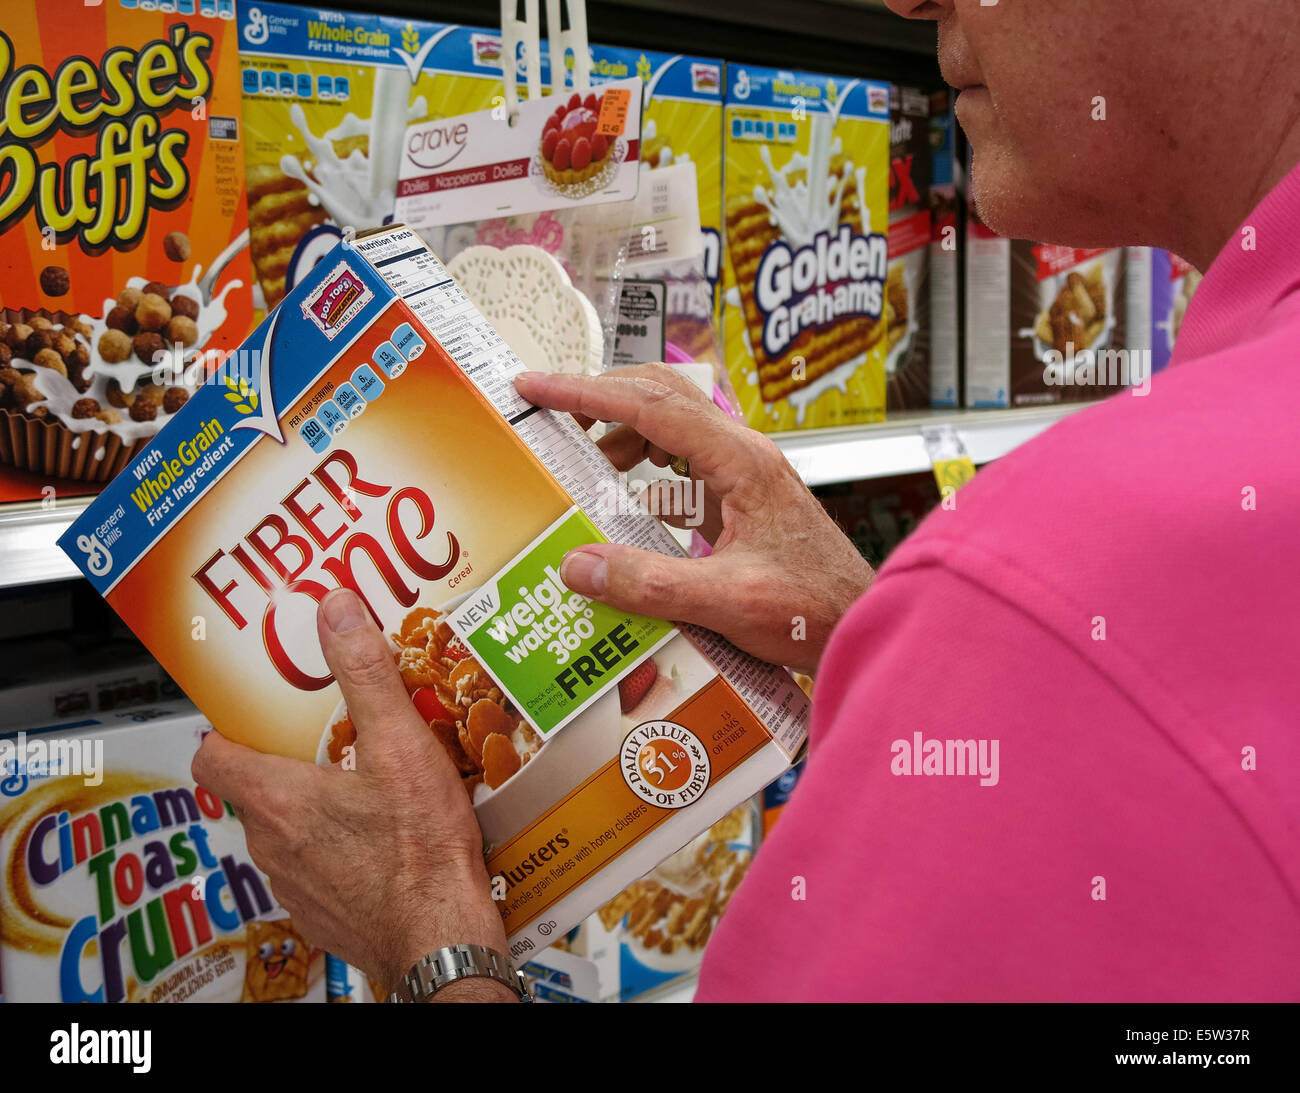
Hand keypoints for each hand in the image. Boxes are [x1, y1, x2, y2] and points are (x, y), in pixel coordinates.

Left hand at [192, 587, 515, 1001]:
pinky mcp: (321, 914)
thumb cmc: (419, 849)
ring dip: (316, 808)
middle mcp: (272, 844)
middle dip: (290, 761)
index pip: (211, 757)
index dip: (227, 732)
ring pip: (288, 832)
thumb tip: (335, 608)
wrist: (439, 938)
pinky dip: (339, 850)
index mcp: (278, 797)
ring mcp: (293, 885)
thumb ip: (365, 673)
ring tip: (369, 784)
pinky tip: (385, 838)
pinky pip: (316, 869)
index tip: (258, 715)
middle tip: (336, 736)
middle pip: (257, 789)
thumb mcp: (398, 743)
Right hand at [514, 364, 873, 671]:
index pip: (650, 406)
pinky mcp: (742, 497)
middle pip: (660, 395)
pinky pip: (684, 459)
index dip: (585, 393)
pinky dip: (645, 462)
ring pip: (673, 422)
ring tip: (581, 457)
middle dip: (599, 396)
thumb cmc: (813, 610)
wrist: (860, 622)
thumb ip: (649, 584)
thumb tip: (576, 566)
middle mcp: (743, 454)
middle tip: (546, 410)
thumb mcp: (725, 602)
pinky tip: (627, 495)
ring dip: (622, 430)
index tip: (535, 388)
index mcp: (740, 462)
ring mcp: (744, 472)